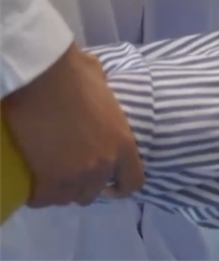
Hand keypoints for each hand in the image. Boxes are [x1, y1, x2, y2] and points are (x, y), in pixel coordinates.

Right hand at [1, 43, 144, 206]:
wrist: (43, 76)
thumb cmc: (75, 74)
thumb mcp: (104, 88)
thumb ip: (106, 101)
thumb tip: (98, 89)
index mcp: (124, 145)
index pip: (133, 182)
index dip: (120, 185)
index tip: (108, 183)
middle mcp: (103, 166)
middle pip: (94, 193)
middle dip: (83, 185)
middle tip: (69, 169)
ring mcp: (75, 176)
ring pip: (68, 198)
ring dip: (60, 189)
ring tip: (48, 173)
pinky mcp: (47, 180)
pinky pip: (43, 199)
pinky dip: (37, 192)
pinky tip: (32, 180)